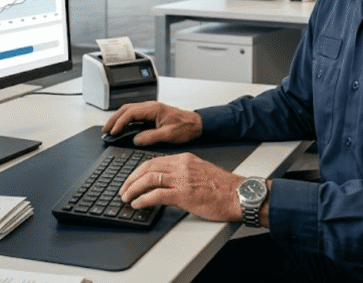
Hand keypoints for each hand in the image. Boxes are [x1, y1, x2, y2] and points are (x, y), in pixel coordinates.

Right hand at [102, 101, 201, 146]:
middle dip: (114, 119)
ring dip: (119, 118)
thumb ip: (151, 137)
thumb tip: (136, 139)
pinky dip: (126, 119)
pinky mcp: (152, 114)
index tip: (113, 131)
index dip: (120, 122)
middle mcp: (151, 106)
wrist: (197, 124)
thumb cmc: (186, 127)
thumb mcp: (169, 135)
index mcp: (154, 109)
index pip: (130, 113)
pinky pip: (135, 114)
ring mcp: (151, 109)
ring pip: (129, 110)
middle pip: (126, 109)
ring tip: (111, 128)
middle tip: (106, 129)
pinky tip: (123, 127)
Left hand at [119, 152, 243, 221]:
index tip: (132, 179)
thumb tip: (166, 184)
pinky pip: (157, 195)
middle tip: (123, 189)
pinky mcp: (184, 194)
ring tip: (127, 197)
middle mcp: (182, 166)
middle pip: (147, 167)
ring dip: (133, 189)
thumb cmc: (224, 188)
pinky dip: (144, 199)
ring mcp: (182, 179)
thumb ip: (183, 174)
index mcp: (185, 159)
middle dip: (131, 179)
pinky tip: (138, 204)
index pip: (154, 161)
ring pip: (149, 179)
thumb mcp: (200, 172)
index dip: (139, 171)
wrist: (239, 195)